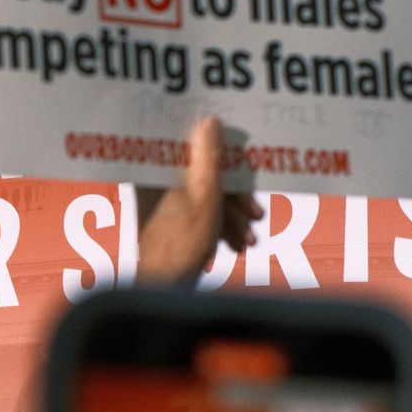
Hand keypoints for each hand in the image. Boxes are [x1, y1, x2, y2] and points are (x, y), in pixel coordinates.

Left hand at [135, 117, 262, 286]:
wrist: (162, 289)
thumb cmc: (179, 246)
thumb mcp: (204, 196)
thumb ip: (208, 158)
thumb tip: (209, 121)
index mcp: (159, 169)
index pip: (194, 146)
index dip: (223, 155)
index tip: (243, 162)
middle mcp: (156, 182)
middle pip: (204, 174)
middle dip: (234, 197)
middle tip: (254, 214)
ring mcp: (162, 202)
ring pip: (206, 196)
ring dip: (231, 216)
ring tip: (247, 238)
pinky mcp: (169, 220)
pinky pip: (200, 213)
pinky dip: (219, 225)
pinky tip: (235, 244)